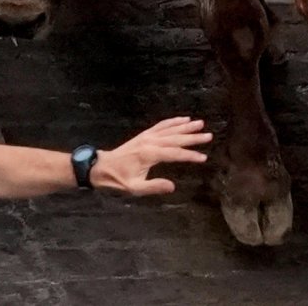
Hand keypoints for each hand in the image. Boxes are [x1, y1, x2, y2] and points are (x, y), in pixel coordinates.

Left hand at [90, 117, 212, 195]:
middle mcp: (150, 142)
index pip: (175, 153)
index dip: (190, 156)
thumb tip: (172, 186)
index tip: (203, 158)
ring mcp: (147, 136)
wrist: (100, 168)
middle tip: (208, 135)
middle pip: (175, 138)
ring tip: (200, 123)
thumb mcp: (134, 188)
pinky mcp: (144, 135)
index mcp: (149, 155)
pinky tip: (182, 119)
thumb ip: (154, 187)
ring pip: (170, 129)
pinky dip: (173, 121)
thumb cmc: (117, 180)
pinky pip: (161, 125)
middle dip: (193, 137)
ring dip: (186, 126)